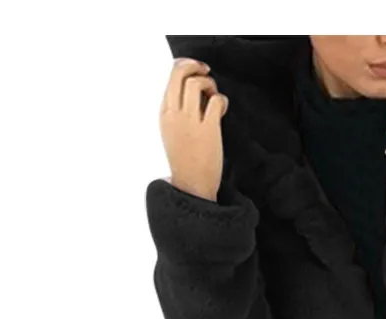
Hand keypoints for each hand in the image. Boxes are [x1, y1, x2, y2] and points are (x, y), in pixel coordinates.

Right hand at [159, 57, 228, 202]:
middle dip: (195, 66)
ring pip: (196, 83)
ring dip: (209, 84)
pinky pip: (215, 101)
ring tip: (213, 97)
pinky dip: (221, 100)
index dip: (185, 67)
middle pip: (180, 73)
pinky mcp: (208, 129)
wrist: (191, 185)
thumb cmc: (185, 159)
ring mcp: (190, 121)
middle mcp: (174, 114)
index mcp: (164, 113)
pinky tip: (221, 110)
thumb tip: (193, 89)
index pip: (170, 78)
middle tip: (206, 72)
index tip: (196, 70)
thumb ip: (178, 110)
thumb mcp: (172, 132)